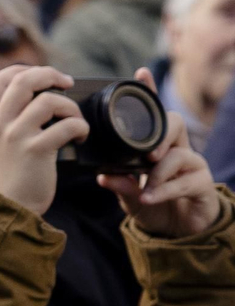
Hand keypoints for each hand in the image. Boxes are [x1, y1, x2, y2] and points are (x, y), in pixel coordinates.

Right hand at [0, 66, 88, 216]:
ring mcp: (16, 136)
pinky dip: (80, 126)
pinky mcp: (36, 151)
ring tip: (76, 119)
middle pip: (23, 80)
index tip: (42, 76)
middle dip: (50, 75)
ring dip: (70, 106)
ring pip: (48, 100)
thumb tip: (35, 101)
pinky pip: (66, 125)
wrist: (4, 209)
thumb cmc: (7, 179)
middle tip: (67, 84)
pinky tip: (82, 135)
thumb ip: (6, 123)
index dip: (21, 69)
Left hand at [97, 68, 223, 238]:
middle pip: (175, 124)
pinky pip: (186, 181)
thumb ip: (119, 184)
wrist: (176, 232)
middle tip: (147, 155)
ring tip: (146, 185)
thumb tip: (102, 175)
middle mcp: (177, 149)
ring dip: (160, 172)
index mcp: (157, 145)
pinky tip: (150, 197)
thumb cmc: (152, 204)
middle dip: (160, 136)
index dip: (150, 93)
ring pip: (181, 154)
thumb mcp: (129, 195)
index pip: (154, 115)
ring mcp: (192, 165)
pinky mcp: (203, 184)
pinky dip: (165, 190)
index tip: (140, 73)